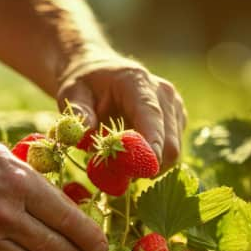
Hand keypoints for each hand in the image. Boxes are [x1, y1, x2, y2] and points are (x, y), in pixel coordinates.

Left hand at [57, 56, 186, 171]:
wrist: (101, 74)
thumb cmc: (86, 85)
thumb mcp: (72, 93)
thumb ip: (79, 112)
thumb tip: (85, 131)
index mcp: (138, 82)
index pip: (152, 117)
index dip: (151, 144)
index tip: (143, 169)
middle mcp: (164, 93)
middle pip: (169, 143)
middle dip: (146, 164)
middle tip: (117, 176)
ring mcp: (175, 108)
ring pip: (172, 152)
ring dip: (148, 165)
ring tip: (121, 160)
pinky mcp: (178, 121)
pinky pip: (171, 153)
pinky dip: (152, 161)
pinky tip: (133, 152)